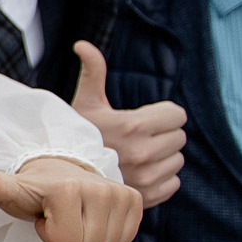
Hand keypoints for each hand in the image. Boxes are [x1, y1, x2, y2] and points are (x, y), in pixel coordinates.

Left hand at [0, 139, 142, 241]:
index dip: (50, 237)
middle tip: (58, 217)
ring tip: (74, 215)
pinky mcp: (135, 199)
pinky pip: (124, 240)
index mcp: (67, 188)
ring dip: (87, 238)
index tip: (42, 216)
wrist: (60, 173)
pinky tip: (93, 216)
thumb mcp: (2, 187)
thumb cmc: (29, 190)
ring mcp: (121, 192)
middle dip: (69, 240)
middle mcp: (100, 188)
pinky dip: (107, 235)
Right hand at [70, 42, 186, 207]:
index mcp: (134, 125)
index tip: (144, 119)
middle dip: (163, 135)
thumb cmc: (75, 135)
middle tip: (138, 138)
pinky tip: (139, 173)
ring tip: (136, 156)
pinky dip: (161, 178)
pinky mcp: (148, 197)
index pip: (178, 115)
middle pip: (179, 138)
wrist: (62, 177)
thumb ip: (92, 72)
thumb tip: (81, 45)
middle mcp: (143, 153)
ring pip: (177, 161)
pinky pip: (173, 182)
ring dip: (163, 157)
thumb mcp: (86, 102)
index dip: (163, 114)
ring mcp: (146, 178)